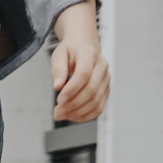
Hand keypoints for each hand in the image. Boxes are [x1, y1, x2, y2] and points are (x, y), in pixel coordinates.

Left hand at [48, 0, 108, 122]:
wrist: (84, 46)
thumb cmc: (71, 51)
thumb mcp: (59, 54)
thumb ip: (58, 69)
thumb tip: (57, 86)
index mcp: (90, 55)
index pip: (84, 74)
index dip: (71, 89)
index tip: (58, 99)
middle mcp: (102, 67)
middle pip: (91, 90)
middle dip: (73, 104)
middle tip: (57, 111)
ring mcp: (106, 80)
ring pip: (96, 102)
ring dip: (78, 112)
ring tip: (61, 115)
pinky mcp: (106, 90)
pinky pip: (99, 107)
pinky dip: (85, 115)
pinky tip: (72, 116)